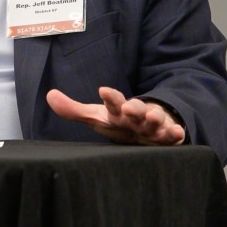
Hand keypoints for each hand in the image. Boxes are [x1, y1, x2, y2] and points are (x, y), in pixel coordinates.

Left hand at [46, 86, 185, 145]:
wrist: (147, 128)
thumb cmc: (119, 122)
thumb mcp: (97, 116)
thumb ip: (74, 110)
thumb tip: (49, 95)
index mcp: (119, 110)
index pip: (113, 102)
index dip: (109, 97)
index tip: (103, 90)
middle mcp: (137, 116)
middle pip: (136, 109)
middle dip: (134, 107)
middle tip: (130, 107)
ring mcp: (153, 125)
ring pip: (155, 121)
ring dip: (155, 118)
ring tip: (154, 118)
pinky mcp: (167, 136)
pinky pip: (172, 135)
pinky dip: (175, 133)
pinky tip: (177, 133)